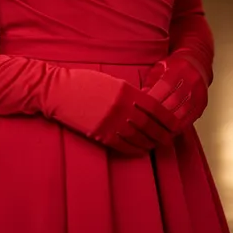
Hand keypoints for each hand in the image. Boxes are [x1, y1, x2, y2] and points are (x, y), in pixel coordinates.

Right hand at [43, 67, 178, 155]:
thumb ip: (128, 92)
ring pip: (137, 137)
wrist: (58, 91)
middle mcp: (120, 107)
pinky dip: (134, 150)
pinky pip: (122, 145)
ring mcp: (110, 122)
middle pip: (149, 125)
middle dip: (162, 133)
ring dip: (149, 143)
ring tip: (156, 146)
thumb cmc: (83, 82)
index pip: (154, 107)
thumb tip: (144, 103)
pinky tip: (140, 151)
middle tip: (169, 139)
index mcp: (124, 91)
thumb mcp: (109, 81)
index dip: (166, 118)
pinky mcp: (100, 133)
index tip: (173, 123)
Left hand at [142, 51, 208, 132]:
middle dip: (157, 115)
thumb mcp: (159, 68)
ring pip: (181, 114)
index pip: (163, 90)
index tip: (140, 110)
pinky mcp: (202, 104)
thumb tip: (141, 98)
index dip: (151, 102)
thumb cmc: (174, 66)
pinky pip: (190, 119)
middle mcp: (189, 82)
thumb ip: (151, 82)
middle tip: (145, 124)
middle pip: (172, 103)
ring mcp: (197, 94)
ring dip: (167, 124)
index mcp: (177, 71)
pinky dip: (179, 126)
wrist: (196, 62)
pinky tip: (169, 130)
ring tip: (155, 130)